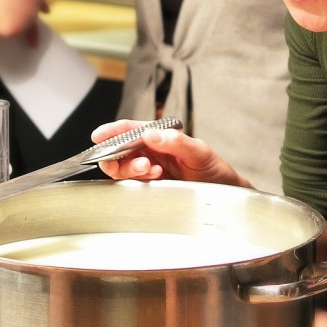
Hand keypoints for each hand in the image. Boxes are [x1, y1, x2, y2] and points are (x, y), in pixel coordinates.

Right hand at [91, 119, 248, 186]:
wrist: (226, 196)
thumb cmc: (215, 170)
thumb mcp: (200, 152)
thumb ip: (176, 141)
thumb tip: (152, 134)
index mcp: (161, 137)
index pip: (131, 130)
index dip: (113, 131)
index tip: (100, 136)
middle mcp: (152, 152)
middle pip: (121, 150)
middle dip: (121, 156)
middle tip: (139, 163)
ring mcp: (150, 170)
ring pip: (124, 168)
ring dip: (131, 169)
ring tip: (152, 171)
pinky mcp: (150, 188)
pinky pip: (132, 184)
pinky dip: (137, 182)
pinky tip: (154, 180)